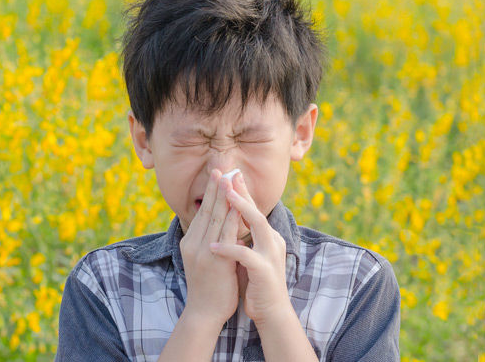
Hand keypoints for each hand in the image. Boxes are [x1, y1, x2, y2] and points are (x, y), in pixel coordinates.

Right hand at [179, 168, 241, 327]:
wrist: (204, 313)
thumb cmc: (208, 288)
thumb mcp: (203, 259)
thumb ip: (209, 241)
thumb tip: (219, 225)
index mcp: (190, 241)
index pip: (202, 211)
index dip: (211, 192)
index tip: (218, 174)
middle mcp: (194, 242)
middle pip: (206, 209)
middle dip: (215, 187)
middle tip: (222, 166)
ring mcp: (202, 250)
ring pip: (215, 217)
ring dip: (224, 195)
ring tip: (229, 177)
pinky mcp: (214, 259)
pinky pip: (225, 233)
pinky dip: (231, 217)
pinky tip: (238, 204)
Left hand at [208, 171, 289, 325]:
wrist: (270, 311)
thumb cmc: (256, 283)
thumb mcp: (249, 255)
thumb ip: (242, 238)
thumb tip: (227, 220)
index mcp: (267, 237)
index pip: (253, 210)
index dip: (241, 192)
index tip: (228, 175)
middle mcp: (272, 242)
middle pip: (257, 211)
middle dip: (243, 192)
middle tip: (229, 174)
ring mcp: (270, 255)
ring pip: (258, 225)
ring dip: (241, 210)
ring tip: (225, 196)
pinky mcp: (264, 271)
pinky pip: (245, 256)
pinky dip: (228, 250)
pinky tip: (213, 247)